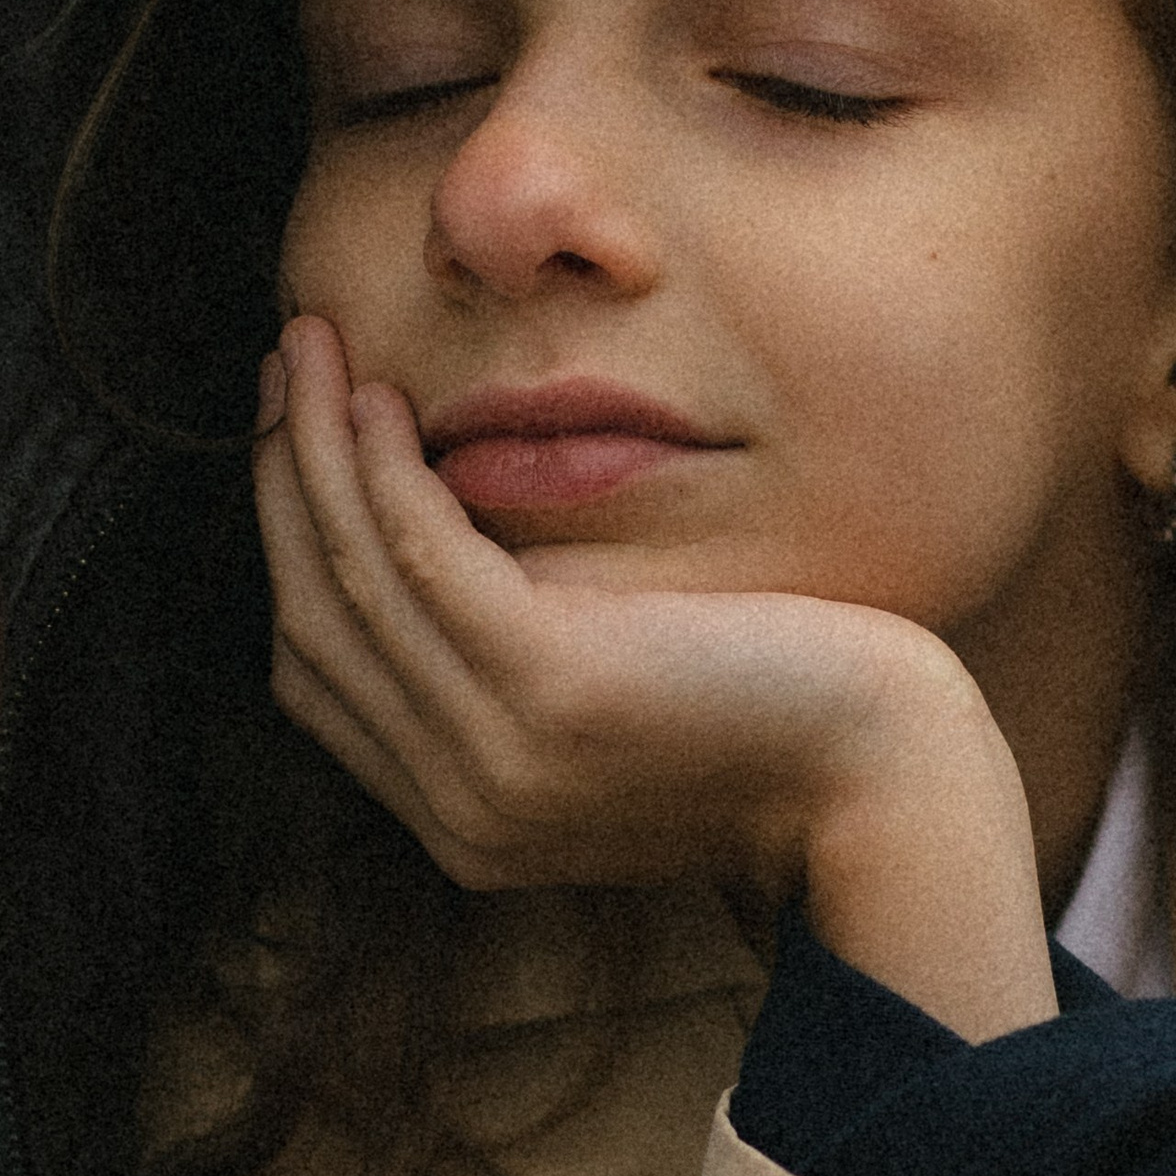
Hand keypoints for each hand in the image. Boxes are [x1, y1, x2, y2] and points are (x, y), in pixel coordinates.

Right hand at [256, 316, 1055, 1039]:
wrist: (894, 788)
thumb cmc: (784, 725)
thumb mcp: (620, 710)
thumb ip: (524, 674)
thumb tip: (453, 562)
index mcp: (463, 822)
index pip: (320, 676)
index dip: (291, 546)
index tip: (293, 441)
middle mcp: (458, 807)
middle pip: (312, 622)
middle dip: (281, 481)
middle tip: (282, 370)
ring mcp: (495, 760)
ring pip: (350, 581)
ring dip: (310, 452)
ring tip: (306, 353)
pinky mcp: (547, 691)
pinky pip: (423, 562)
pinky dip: (382, 473)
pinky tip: (380, 402)